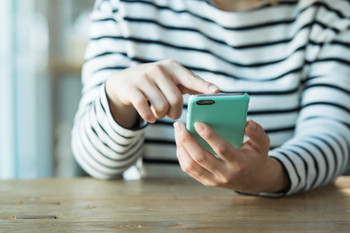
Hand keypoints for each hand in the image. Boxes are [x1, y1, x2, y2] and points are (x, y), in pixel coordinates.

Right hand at [106, 59, 219, 127]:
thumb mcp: (171, 79)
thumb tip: (214, 93)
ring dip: (161, 115)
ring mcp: (144, 78)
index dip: (204, 86)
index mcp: (173, 67)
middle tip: (170, 114)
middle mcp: (159, 70)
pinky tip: (150, 117)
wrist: (124, 81)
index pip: (191, 78)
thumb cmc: (156, 83)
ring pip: (161, 106)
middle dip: (174, 112)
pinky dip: (149, 117)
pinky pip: (145, 109)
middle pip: (176, 100)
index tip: (216, 92)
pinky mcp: (131, 89)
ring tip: (159, 113)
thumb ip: (190, 85)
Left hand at [173, 119, 288, 193]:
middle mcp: (225, 174)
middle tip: (179, 125)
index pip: (222, 149)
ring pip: (191, 165)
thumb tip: (247, 121)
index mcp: (240, 163)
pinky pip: (189, 169)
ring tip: (178, 132)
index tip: (198, 123)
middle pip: (200, 158)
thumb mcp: (262, 144)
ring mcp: (214, 180)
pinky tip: (180, 142)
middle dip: (187, 140)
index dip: (209, 136)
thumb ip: (256, 132)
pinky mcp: (207, 182)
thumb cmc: (256, 156)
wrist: (255, 180)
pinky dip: (182, 155)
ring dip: (181, 147)